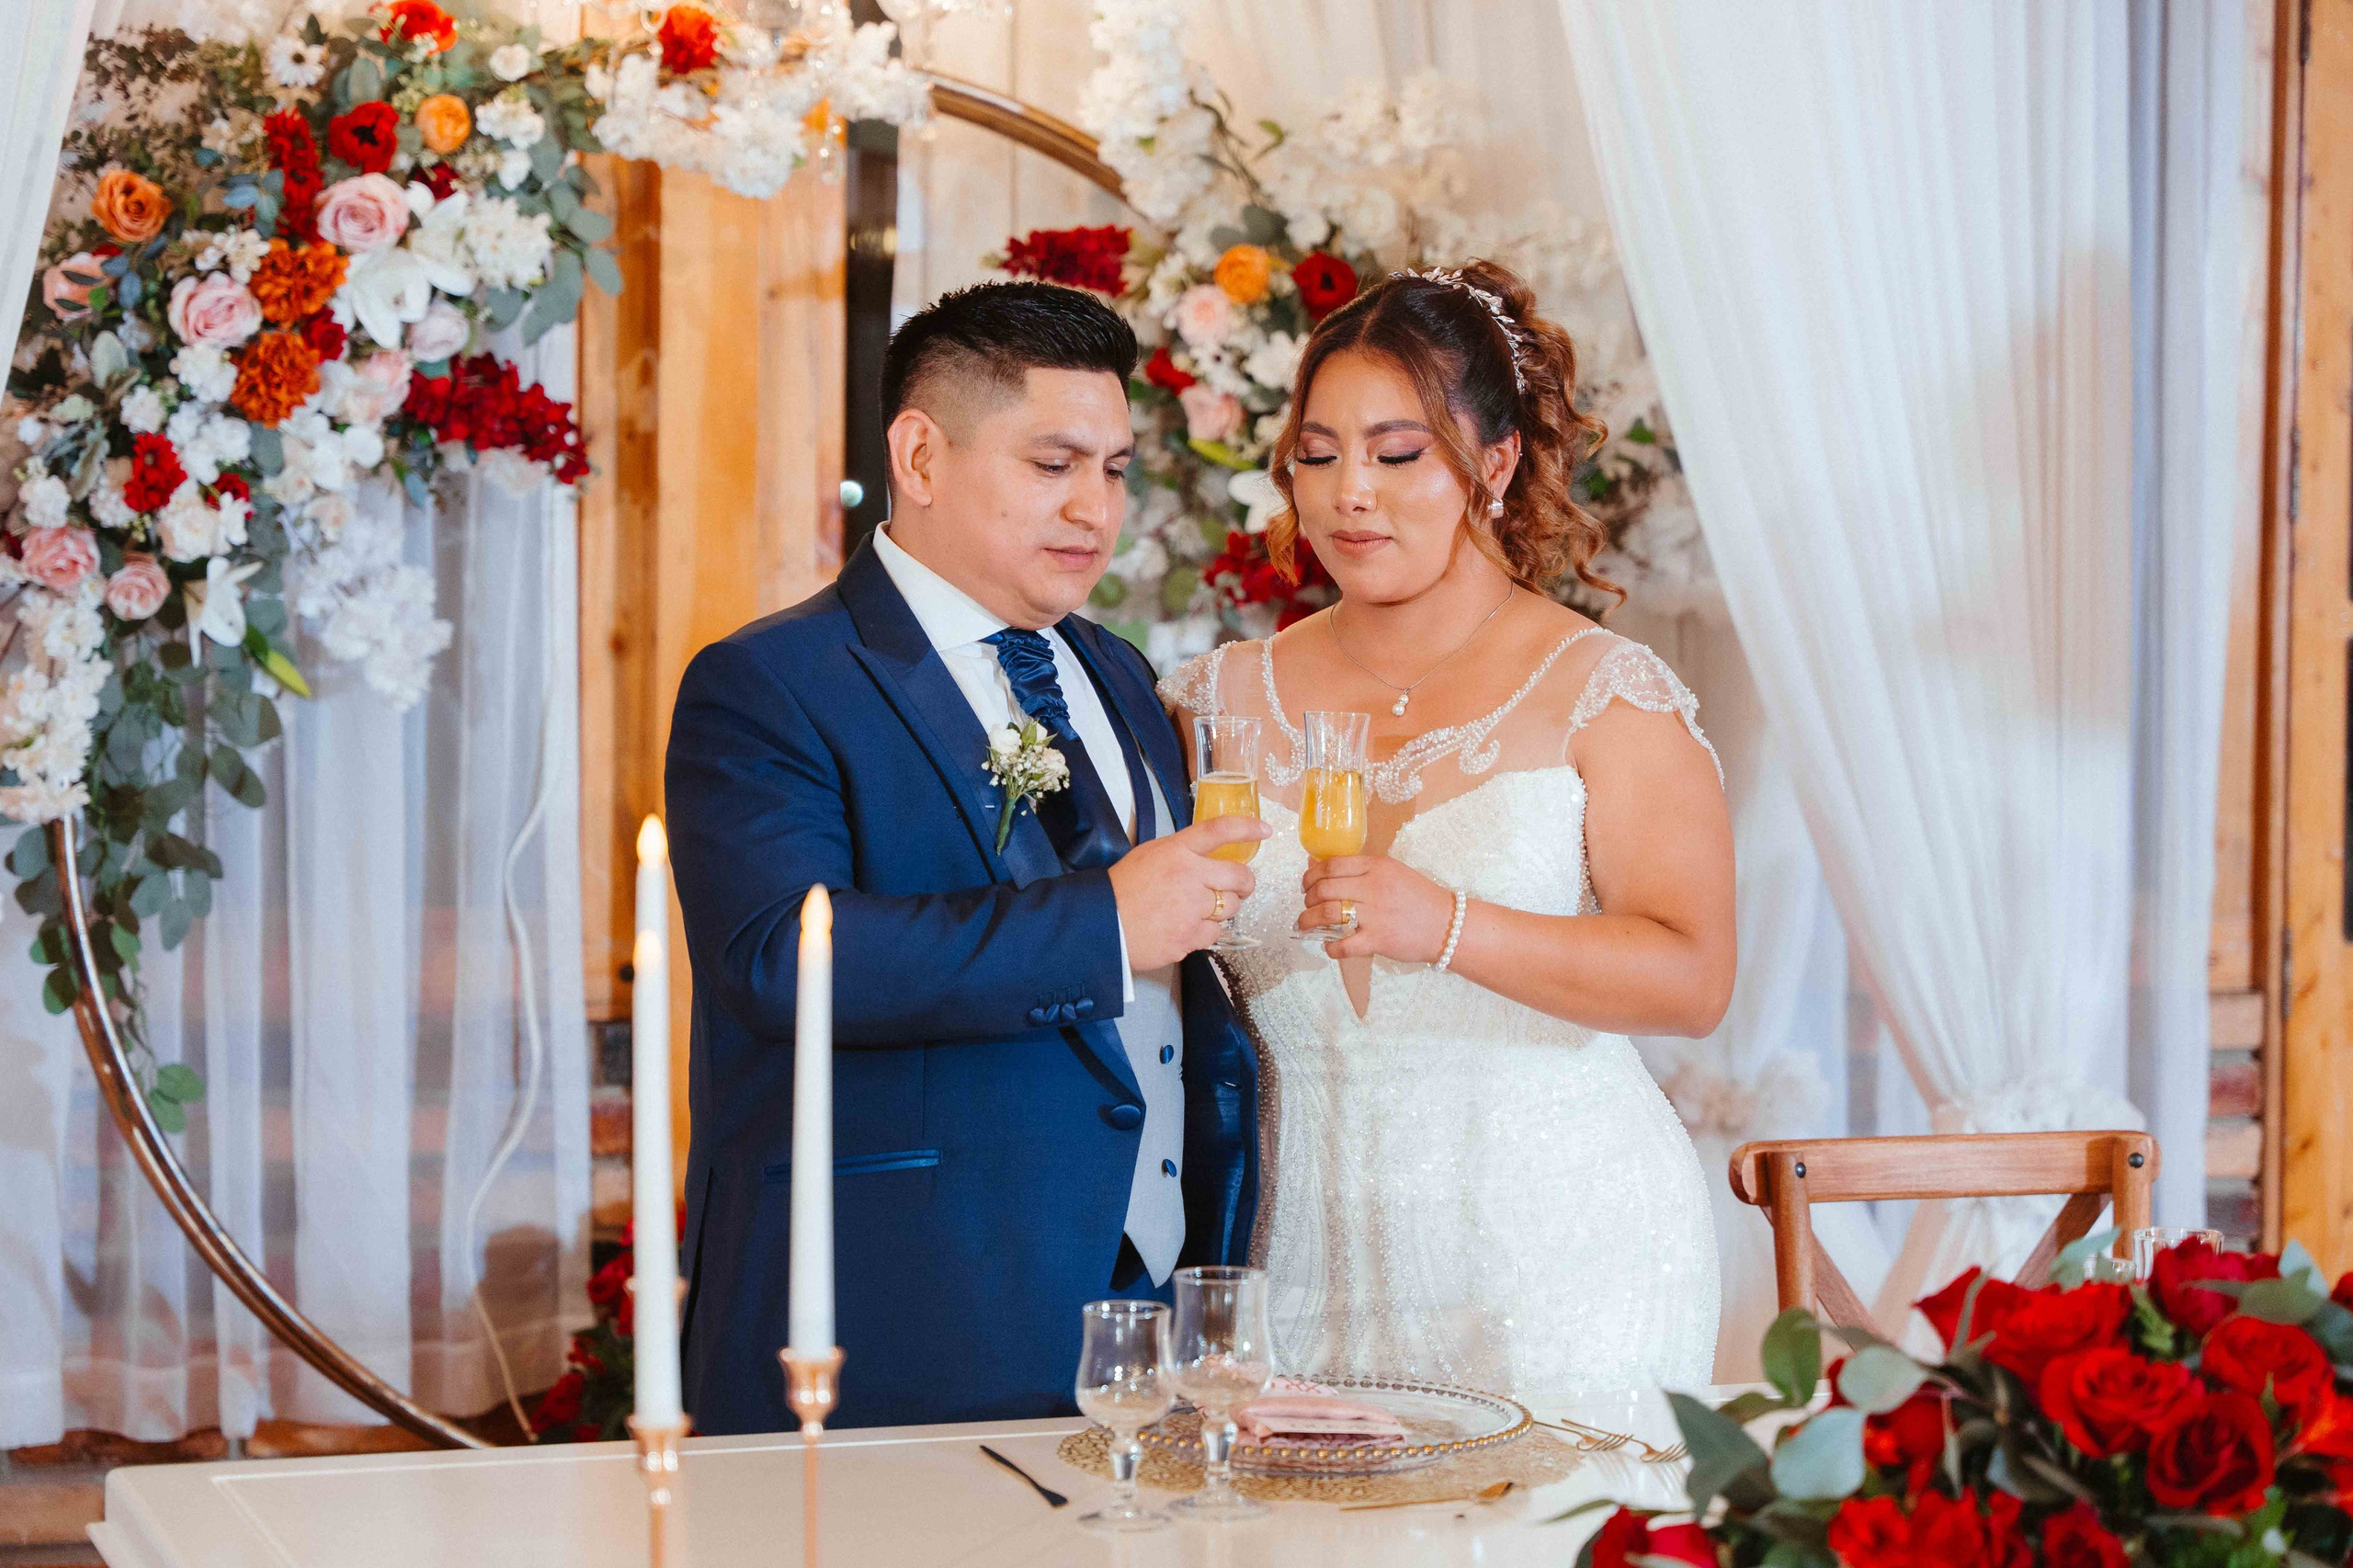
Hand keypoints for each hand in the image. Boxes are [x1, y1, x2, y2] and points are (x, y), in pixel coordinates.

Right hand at [1111, 814, 1269, 968]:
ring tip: (1196, 911)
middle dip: (1244, 883)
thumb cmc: (1120, 890)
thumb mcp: (1148, 856)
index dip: (1246, 827)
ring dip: (1221, 910)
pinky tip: (1184, 928)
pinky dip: (1204, 932)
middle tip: (1238, 887)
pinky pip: (1214, 934)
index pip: (1219, 830)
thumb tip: (1207, 860)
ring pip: (1230, 908)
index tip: (1265, 829)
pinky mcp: (1190, 937)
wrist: (1101, 926)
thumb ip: (1180, 854)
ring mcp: (1192, 909)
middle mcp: (1189, 876)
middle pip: (1240, 876)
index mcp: (1176, 851)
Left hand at [1299, 854, 1454, 962]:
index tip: (1306, 884)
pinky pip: (1343, 945)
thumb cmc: (1419, 897)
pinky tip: (1329, 946)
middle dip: (1308, 898)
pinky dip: (1330, 948)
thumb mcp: (1392, 872)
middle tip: (1307, 905)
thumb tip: (1317, 866)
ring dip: (1309, 920)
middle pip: (1324, 888)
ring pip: (1327, 914)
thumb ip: (1359, 870)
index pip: (1331, 866)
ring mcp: (1376, 914)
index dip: (1311, 875)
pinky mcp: (1379, 940)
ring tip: (1305, 925)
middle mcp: (1374, 887)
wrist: (1448, 924)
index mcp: (1377, 866)